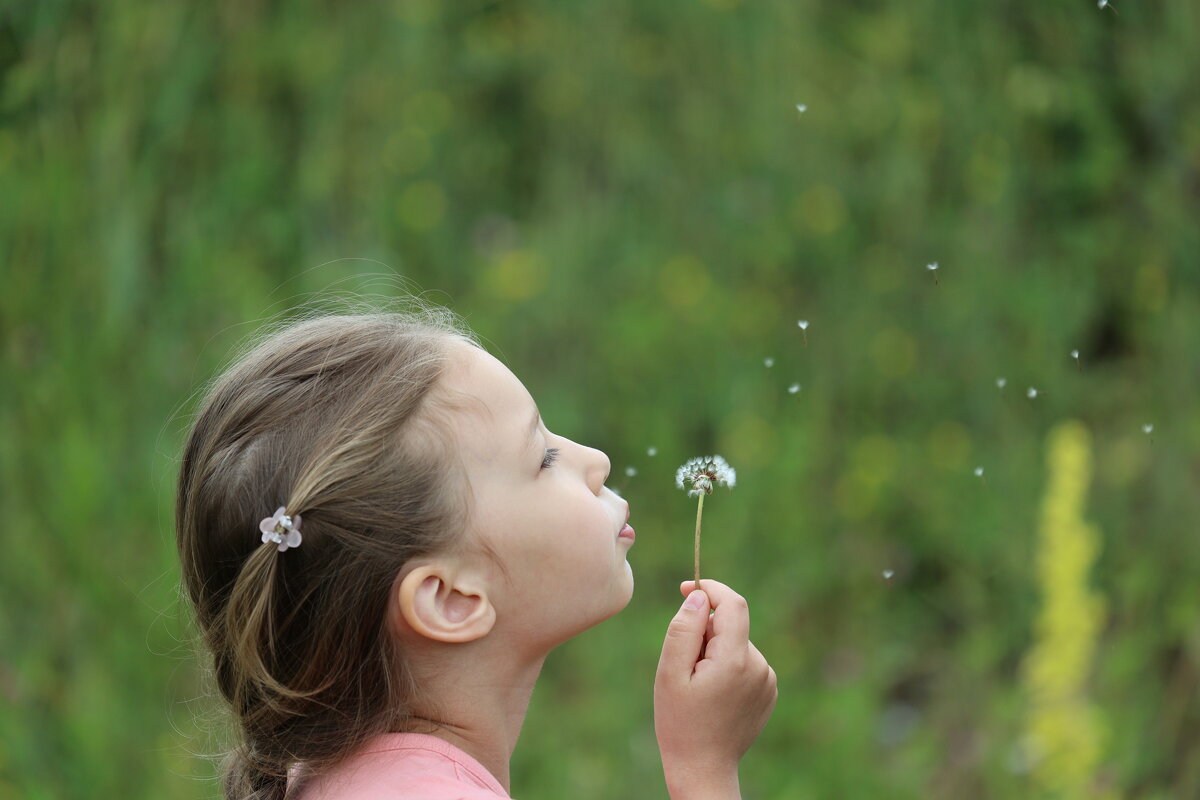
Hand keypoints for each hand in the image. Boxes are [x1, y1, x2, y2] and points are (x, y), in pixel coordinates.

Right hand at [653, 579, 777, 798]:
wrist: (703, 768)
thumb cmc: (679, 722)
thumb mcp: (670, 673)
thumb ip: (684, 629)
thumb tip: (698, 596)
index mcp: (735, 660)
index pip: (732, 604)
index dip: (710, 589)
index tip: (686, 588)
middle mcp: (759, 666)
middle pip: (731, 625)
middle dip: (705, 631)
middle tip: (683, 663)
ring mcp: (768, 680)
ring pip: (736, 643)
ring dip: (715, 651)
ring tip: (697, 685)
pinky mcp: (769, 691)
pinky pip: (745, 662)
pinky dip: (727, 666)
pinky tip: (713, 694)